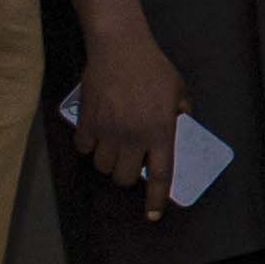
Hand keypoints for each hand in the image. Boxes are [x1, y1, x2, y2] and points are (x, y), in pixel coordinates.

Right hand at [74, 32, 188, 214]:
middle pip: (125, 178)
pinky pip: (83, 148)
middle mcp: (134, 137)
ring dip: (108, 162)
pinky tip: (95, 135)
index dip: (156, 199)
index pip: (160, 175)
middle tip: (130, 163)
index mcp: (160, 132)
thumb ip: (181, 113)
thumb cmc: (153, 68)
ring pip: (103, 166)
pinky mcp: (87, 121)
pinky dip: (88, 147)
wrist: (120, 48)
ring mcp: (108, 130)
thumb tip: (180, 126)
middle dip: (127, 176)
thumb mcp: (179, 91)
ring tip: (113, 147)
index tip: (153, 215)